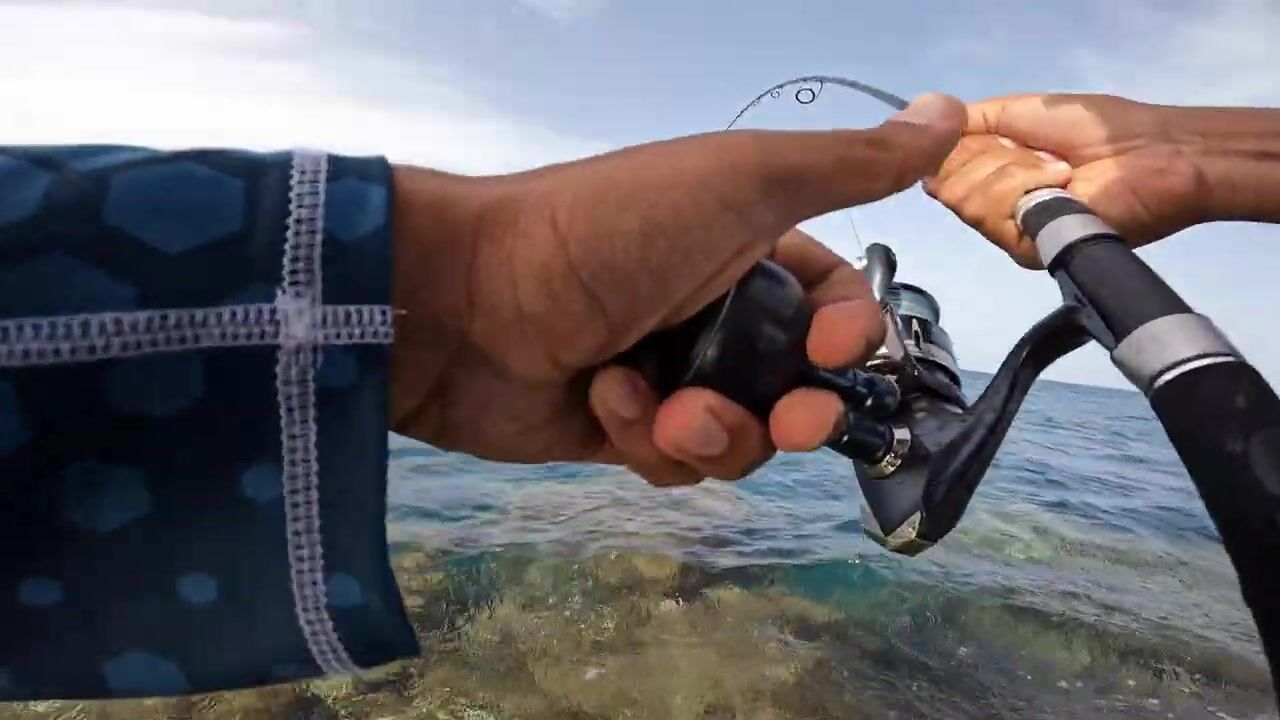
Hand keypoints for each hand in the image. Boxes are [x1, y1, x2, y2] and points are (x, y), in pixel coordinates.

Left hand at [388, 93, 964, 485]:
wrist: (468, 300)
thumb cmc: (609, 229)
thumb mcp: (741, 181)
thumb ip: (849, 163)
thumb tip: (957, 112)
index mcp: (749, 247)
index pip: (838, 306)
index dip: (853, 337)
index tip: (842, 350)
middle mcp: (714, 310)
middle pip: (800, 387)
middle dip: (798, 410)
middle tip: (784, 419)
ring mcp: (668, 372)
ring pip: (743, 438)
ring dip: (714, 431)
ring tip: (663, 407)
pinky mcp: (622, 428)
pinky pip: (677, 462)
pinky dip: (651, 440)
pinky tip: (605, 402)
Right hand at [926, 93, 1211, 267]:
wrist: (1152, 155)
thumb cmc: (1098, 129)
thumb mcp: (1023, 110)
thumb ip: (974, 122)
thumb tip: (929, 136)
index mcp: (992, 175)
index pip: (942, 168)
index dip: (960, 146)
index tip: (995, 134)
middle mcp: (993, 206)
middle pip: (947, 186)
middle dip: (989, 157)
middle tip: (1034, 151)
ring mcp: (1008, 231)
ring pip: (967, 200)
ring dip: (1013, 172)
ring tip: (1057, 169)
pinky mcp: (1026, 250)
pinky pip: (993, 215)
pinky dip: (1026, 187)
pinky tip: (1061, 184)